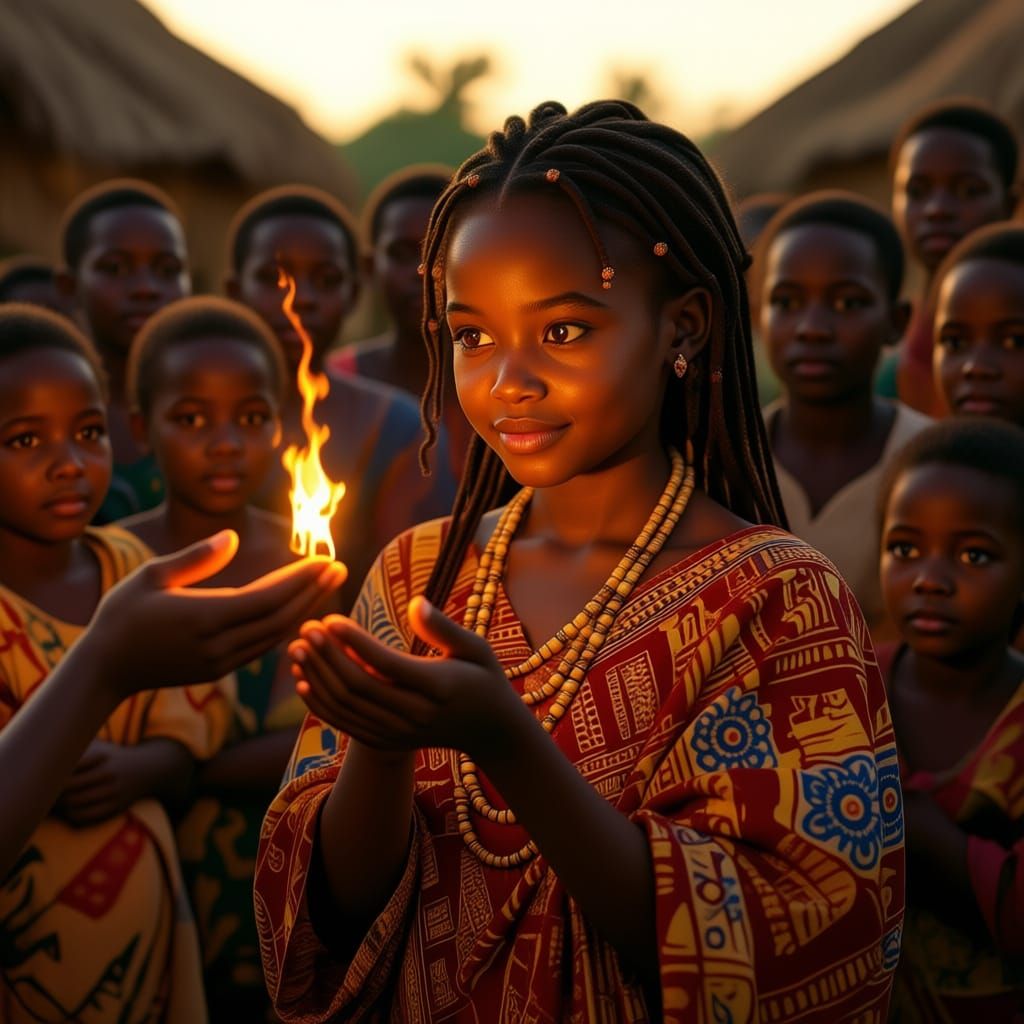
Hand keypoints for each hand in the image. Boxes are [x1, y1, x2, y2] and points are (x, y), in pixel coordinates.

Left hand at [53, 741, 146, 825]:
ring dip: (62, 809)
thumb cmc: (113, 757)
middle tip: (46, 795)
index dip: (51, 780)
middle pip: (68, 794)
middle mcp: (108, 775)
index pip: (66, 774)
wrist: (148, 769)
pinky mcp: (116, 807)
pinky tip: (70, 811)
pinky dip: (74, 817)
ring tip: (56, 804)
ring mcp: (113, 793)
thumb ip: (76, 747)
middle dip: (54, 797)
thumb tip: (46, 751)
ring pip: (76, 808)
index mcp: (101, 757)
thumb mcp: (100, 747)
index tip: (46, 780)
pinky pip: (88, 818)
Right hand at [83, 530, 345, 702]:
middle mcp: (219, 644)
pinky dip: (285, 626)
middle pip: (280, 617)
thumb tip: (234, 537)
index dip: (300, 579)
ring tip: (326, 584)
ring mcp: (222, 662)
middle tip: (339, 567)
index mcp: (204, 617)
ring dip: (304, 609)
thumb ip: (196, 558)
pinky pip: (263, 647)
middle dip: (313, 592)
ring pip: (276, 635)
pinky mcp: (220, 671)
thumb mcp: (151, 576)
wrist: (105, 669)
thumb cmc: (122, 614)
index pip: (267, 598)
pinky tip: (299, 608)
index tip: (325, 559)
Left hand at [289, 596, 524, 758]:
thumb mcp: (477, 648)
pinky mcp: (387, 743)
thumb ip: (445, 628)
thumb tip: (414, 603)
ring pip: (347, 707)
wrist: (492, 732)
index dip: (354, 642)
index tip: (330, 619)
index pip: (387, 664)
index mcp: (438, 687)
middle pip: (359, 687)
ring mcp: (399, 733)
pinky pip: (346, 725)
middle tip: (306, 627)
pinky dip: (321, 705)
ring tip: (297, 648)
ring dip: (316, 678)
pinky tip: (302, 681)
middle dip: (326, 656)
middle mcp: (415, 714)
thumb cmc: (484, 679)